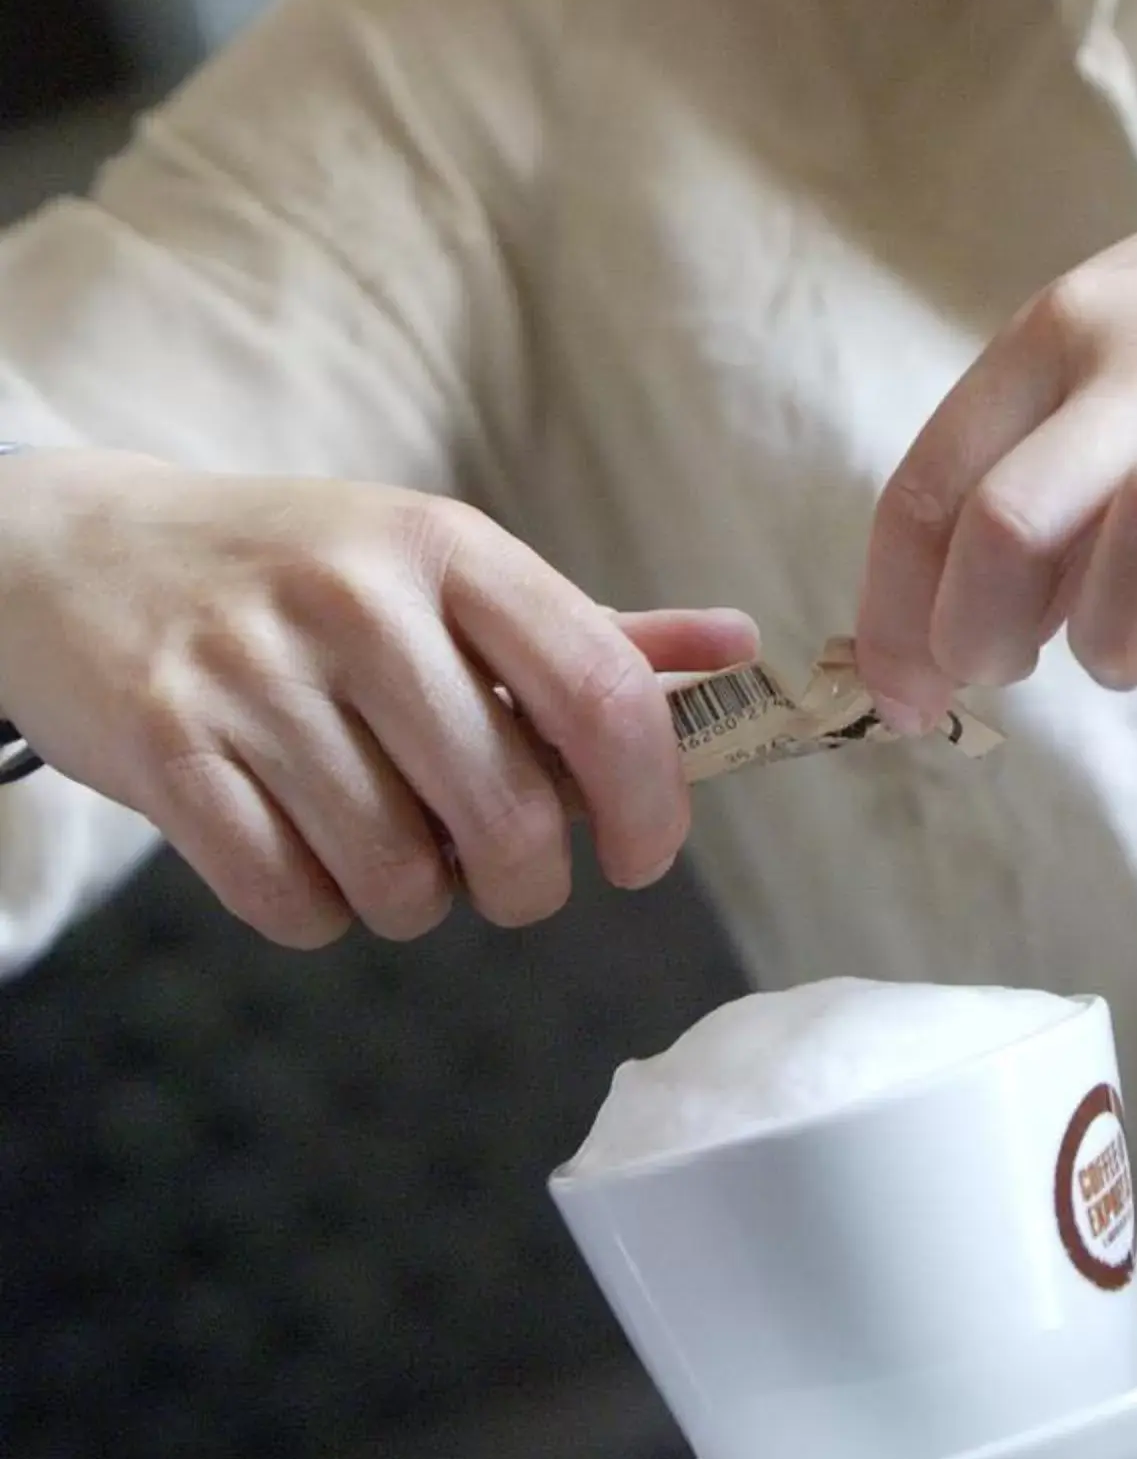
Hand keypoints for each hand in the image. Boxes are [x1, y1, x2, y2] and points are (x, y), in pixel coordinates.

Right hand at [0, 450, 756, 946]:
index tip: (640, 854)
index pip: (601, 690)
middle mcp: (356, 600)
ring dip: (411, 901)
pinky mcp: (165, 748)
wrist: (76, 553)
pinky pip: (289, 899)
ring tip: (385, 845)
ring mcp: (253, 674)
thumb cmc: (295, 574)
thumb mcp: (439, 568)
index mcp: (447, 548)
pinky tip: (303, 854)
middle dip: (524, 882)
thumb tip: (738, 651)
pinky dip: (315, 910)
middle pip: (509, 813)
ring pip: (399, 877)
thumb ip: (585, 628)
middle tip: (502, 871)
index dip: (649, 799)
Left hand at [857, 168, 1136, 719]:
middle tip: (1001, 677)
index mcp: (1069, 321)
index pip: (937, 479)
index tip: (895, 690)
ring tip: (1125, 656)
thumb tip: (956, 607)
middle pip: (1012, 519)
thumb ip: (1046, 447)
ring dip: (1110, 638)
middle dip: (977, 635)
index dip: (896, 609)